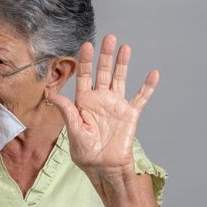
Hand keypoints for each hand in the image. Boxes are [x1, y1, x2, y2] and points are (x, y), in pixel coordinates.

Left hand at [49, 34, 158, 180]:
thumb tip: (53, 96)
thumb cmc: (86, 153)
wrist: (104, 168)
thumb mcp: (73, 132)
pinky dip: (147, 86)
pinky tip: (153, 73)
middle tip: (108, 38)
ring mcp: (116, 105)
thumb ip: (67, 112)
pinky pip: (140, 97)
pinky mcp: (130, 114)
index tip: (86, 45)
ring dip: (123, 63)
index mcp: (83, 102)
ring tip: (125, 47)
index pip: (84, 76)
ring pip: (120, 79)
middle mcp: (100, 100)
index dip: (85, 61)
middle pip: (103, 72)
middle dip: (105, 56)